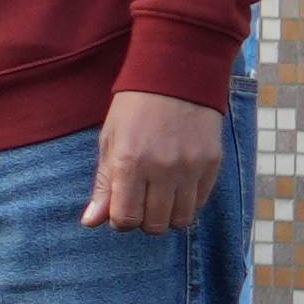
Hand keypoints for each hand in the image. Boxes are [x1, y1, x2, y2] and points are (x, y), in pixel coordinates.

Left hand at [90, 87, 227, 236]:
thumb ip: (103, 185)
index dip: (120, 221)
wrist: (175, 79)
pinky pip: (200, 202)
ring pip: (181, 219)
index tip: (119, 211)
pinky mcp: (212, 164)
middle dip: (143, 222)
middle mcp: (162, 169)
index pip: (126, 217)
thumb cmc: (133, 111)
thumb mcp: (109, 143)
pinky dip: (187, 203)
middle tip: (138, 204)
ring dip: (166, 217)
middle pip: (155, 224)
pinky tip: (176, 188)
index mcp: (130, 163)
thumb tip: (91, 222)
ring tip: (157, 199)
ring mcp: (190, 168)